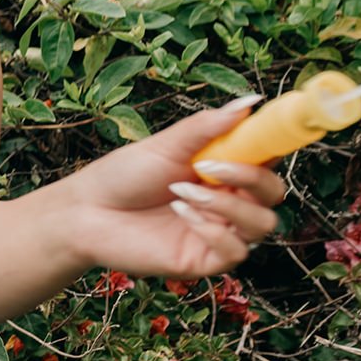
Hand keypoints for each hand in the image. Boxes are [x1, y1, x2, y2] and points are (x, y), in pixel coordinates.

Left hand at [55, 96, 286, 280]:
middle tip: (208, 167)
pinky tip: (181, 214)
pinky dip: (214, 231)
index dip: (277, 147)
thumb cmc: (121, 176)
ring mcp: (218, 232)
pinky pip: (236, 252)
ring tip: (180, 192)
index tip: (271, 133)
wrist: (83, 212)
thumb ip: (206, 127)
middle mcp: (227, 202)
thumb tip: (250, 101)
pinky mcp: (204, 259)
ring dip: (226, 206)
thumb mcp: (165, 146)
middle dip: (250, 178)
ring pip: (262, 224)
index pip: (268, 160)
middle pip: (273, 193)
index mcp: (223, 171)